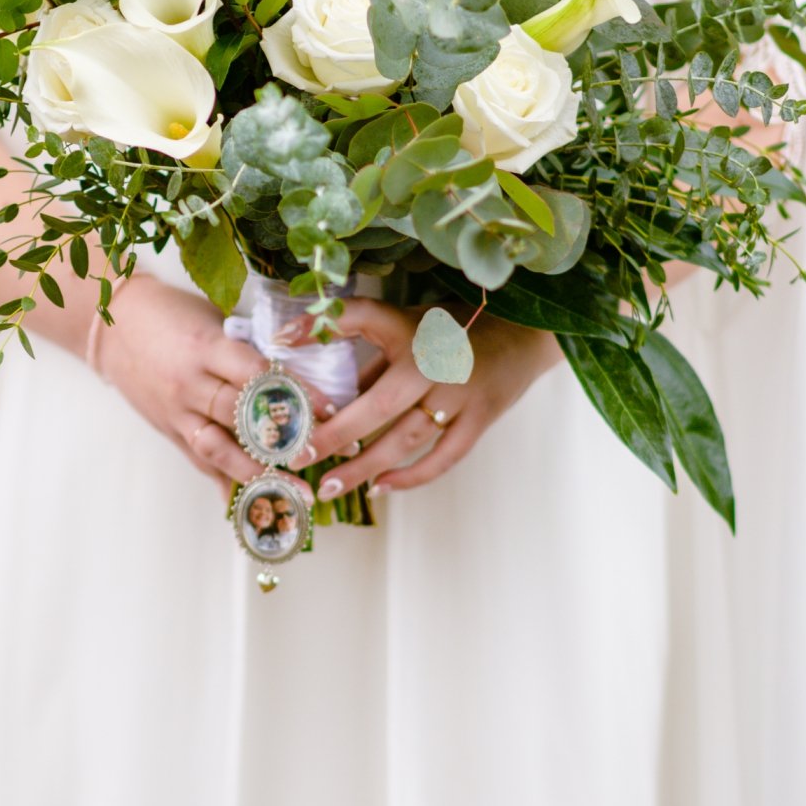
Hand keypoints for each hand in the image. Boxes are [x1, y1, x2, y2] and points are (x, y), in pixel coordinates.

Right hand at [97, 275, 308, 494]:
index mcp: (207, 347)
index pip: (258, 374)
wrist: (113, 324)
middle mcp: (190, 384)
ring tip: (293, 493)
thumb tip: (293, 379)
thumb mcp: (213, 322)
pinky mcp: (168, 429)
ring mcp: (176, 411)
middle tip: (322, 455)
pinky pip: (199, 461)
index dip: (295, 393)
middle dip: (284, 439)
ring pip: (219, 449)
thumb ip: (246, 352)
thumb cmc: (172, 314)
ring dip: (258, 473)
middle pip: (242, 417)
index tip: (330, 409)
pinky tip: (251, 505)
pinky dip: (225, 481)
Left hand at [299, 299, 558, 498]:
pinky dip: (410, 476)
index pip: (360, 317)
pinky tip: (380, 488)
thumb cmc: (455, 330)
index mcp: (411, 329)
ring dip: (366, 467)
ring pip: (406, 440)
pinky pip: (443, 457)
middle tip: (297, 456)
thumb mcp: (411, 328)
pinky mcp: (481, 419)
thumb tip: (325, 396)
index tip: (280, 340)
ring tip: (330, 487)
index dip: (321, 326)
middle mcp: (434, 361)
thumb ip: (372, 361)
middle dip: (334, 435)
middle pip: (377, 405)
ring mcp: (461, 394)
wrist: (525, 334)